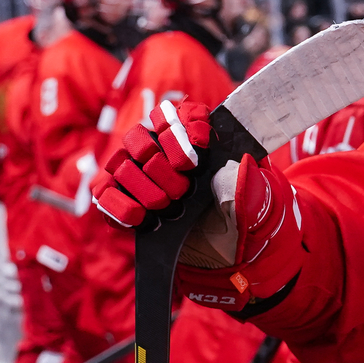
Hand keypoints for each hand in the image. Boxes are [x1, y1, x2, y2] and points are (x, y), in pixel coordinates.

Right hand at [94, 100, 304, 313]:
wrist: (230, 249)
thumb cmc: (242, 211)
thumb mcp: (257, 195)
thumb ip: (249, 178)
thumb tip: (239, 164)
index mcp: (194, 136)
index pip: (176, 113)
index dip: (182, 127)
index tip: (198, 153)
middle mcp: (159, 149)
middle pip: (140, 138)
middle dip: (162, 164)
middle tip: (183, 188)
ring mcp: (136, 173)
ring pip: (121, 165)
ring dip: (146, 186)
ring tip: (168, 204)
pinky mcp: (121, 200)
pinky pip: (105, 195)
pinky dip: (120, 205)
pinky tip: (142, 218)